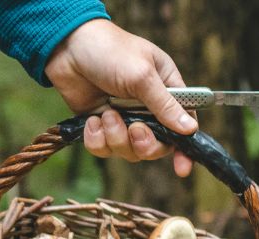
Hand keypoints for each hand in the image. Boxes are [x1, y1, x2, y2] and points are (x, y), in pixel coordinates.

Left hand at [46, 19, 195, 176]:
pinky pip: (102, 148)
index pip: (182, 125)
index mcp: (166, 91)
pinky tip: (91, 121)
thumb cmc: (111, 52)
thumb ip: (164, 106)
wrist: (69, 49)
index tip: (182, 169)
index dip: (183, 148)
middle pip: (154, 146)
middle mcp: (146, 108)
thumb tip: (190, 129)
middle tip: (134, 128)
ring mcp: (121, 119)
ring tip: (106, 114)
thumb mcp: (142, 76)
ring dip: (115, 137)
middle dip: (143, 144)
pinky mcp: (98, 126)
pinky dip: (96, 139)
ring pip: (126, 151)